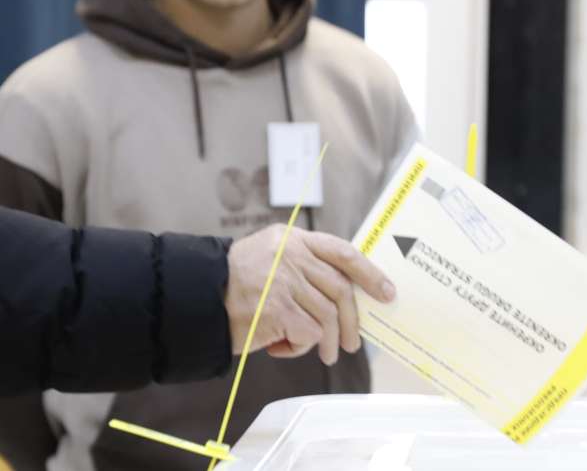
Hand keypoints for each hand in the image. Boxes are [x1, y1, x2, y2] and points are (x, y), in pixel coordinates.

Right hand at [224, 224, 395, 364]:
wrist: (194, 297)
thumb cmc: (236, 284)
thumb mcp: (270, 258)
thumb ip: (305, 266)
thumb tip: (347, 293)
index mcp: (293, 239)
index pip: (342, 251)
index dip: (370, 273)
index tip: (387, 292)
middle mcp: (291, 255)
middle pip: (340, 289)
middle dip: (353, 320)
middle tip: (355, 342)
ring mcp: (284, 281)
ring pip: (327, 315)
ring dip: (329, 340)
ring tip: (324, 353)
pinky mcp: (276, 309)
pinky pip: (308, 333)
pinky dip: (302, 346)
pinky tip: (284, 348)